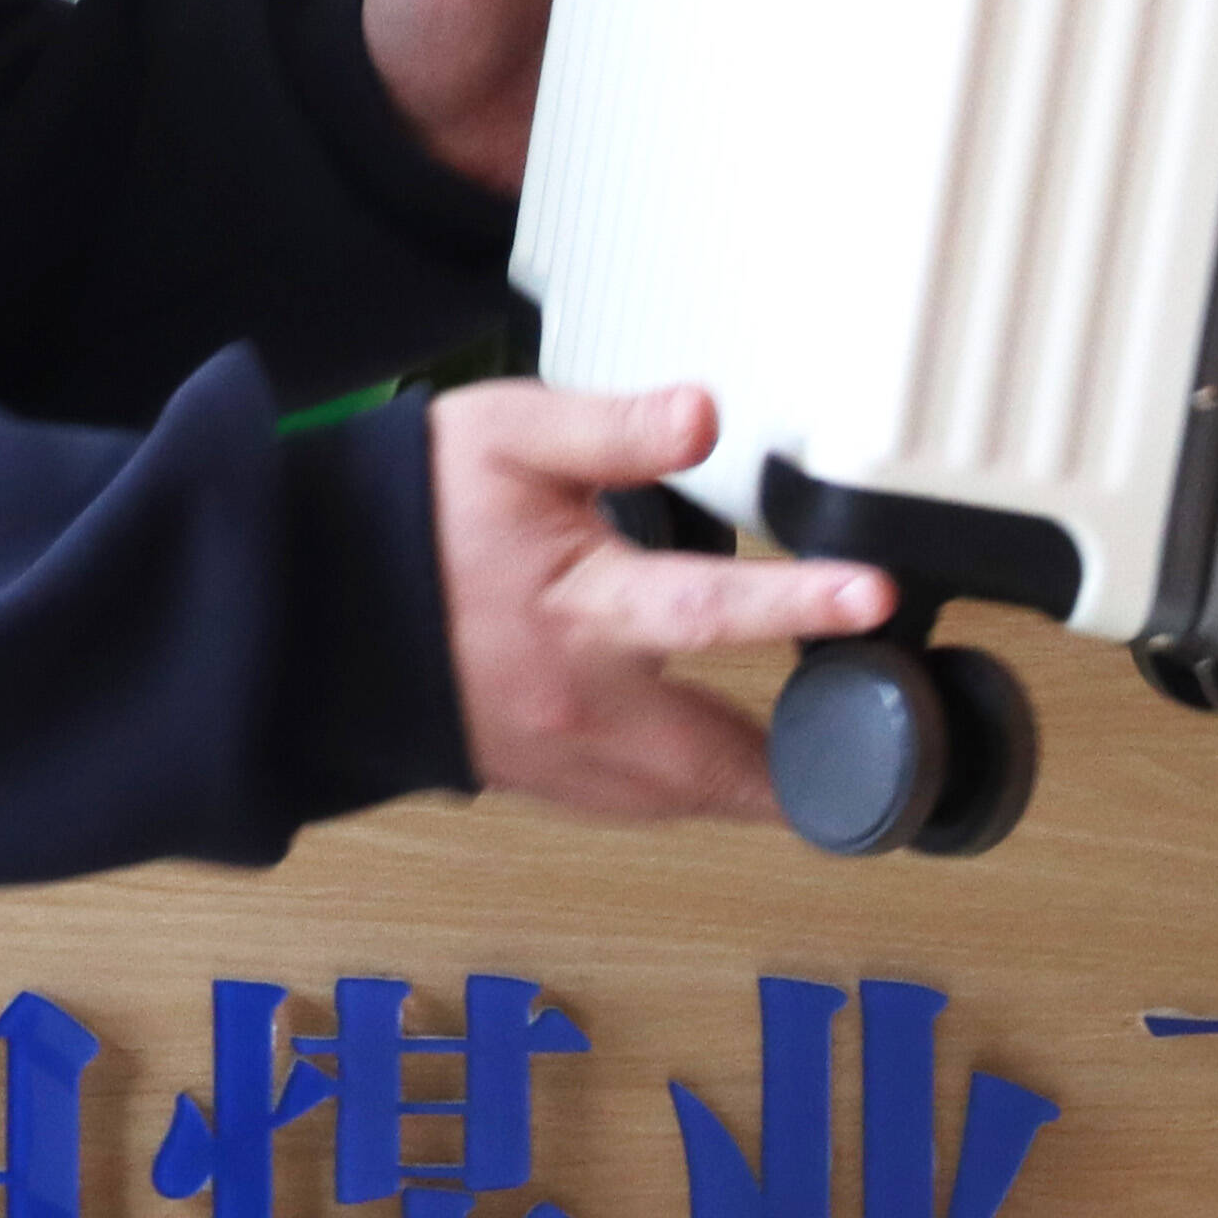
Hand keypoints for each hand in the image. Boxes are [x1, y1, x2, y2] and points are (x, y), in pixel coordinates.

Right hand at [430, 380, 892, 822]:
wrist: (317, 599)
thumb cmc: (414, 514)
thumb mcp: (507, 437)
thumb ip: (612, 428)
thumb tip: (701, 412)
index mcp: (578, 612)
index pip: (705, 610)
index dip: (797, 602)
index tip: (874, 597)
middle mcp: (578, 705)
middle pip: (719, 762)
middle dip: (814, 774)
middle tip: (900, 772)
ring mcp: (561, 760)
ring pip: (687, 801)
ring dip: (763, 793)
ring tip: (845, 774)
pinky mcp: (543, 783)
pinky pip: (643, 805)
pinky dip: (699, 793)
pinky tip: (738, 771)